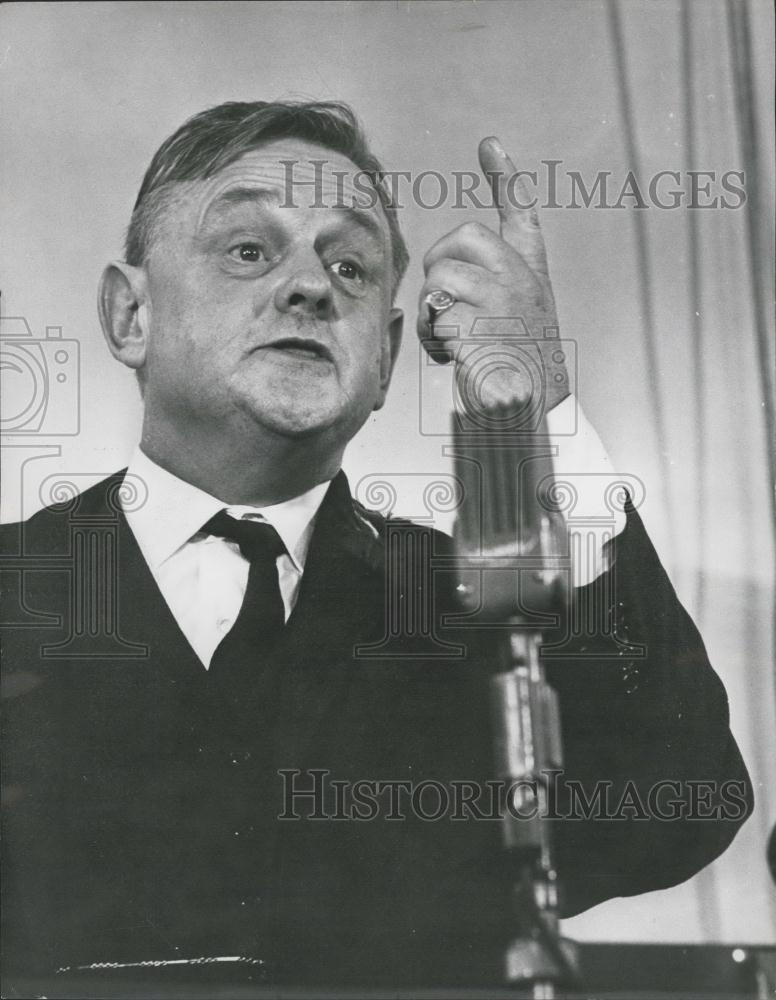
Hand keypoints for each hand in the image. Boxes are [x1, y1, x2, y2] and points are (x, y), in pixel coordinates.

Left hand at [417, 137, 569, 418]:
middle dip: (441, 266)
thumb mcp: (514, 324)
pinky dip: (434, 339)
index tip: (491, 145)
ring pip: (441, 278)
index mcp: (531, 276)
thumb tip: (440, 287)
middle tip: (448, 307)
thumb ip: (488, 294)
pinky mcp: (482, 323)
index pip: (521, 216)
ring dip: (434, 313)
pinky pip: (436, 313)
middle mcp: (522, 279)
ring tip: (453, 342)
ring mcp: (504, 299)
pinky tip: (453, 358)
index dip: (506, 179)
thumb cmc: (517, 373)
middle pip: (462, 238)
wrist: (532, 414)